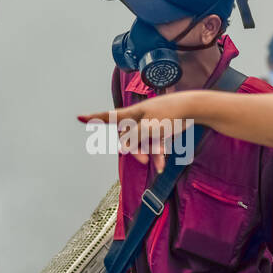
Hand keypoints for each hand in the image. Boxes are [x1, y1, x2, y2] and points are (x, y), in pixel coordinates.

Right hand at [78, 93, 200, 172]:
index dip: (94, 118)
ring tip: (160, 165)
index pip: (109, 116)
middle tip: (145, 161)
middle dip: (136, 150)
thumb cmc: (169, 114)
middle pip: (129, 137)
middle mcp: (140, 117)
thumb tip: (122, 147)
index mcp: (133, 113)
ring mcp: (151, 122)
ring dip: (150, 154)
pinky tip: (163, 165)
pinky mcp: (162, 127)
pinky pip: (155, 142)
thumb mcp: (148, 128)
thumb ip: (133, 138)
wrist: (193, 107)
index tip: (79, 117)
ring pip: (144, 142)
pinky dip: (158, 153)